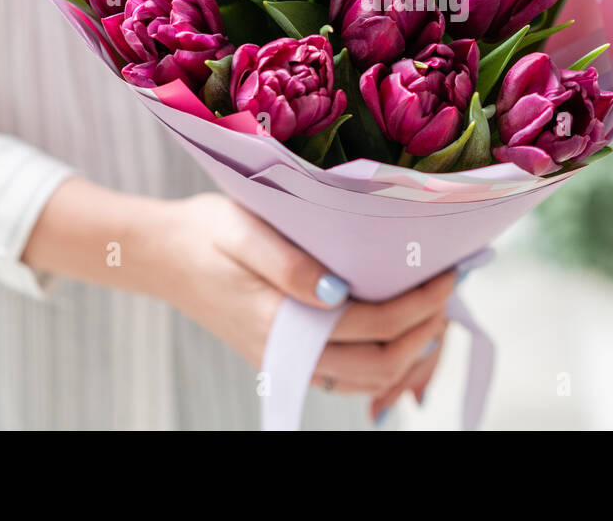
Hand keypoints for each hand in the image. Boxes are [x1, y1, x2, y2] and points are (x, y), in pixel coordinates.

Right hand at [147, 192, 453, 406]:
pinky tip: (405, 333)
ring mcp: (289, 361)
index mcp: (278, 323)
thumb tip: (338, 292)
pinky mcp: (290, 355)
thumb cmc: (205, 234)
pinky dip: (385, 363)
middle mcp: (287, 354)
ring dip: (410, 351)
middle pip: (377, 366)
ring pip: (367, 380)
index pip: (368, 327)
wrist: (163, 255)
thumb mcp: (244, 232)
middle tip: (449, 288)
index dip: (416, 306)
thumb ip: (289, 264)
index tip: (447, 274)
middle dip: (424, 332)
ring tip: (436, 309)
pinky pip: (349, 375)